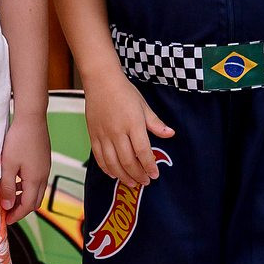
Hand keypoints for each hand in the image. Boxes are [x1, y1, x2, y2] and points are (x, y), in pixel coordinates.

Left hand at [0, 114, 50, 223]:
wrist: (31, 118)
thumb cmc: (18, 140)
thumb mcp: (8, 166)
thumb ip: (8, 187)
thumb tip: (8, 206)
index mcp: (35, 180)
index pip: (28, 206)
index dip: (17, 215)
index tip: (6, 220)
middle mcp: (43, 176)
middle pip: (35, 201)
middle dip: (22, 209)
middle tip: (8, 212)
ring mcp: (45, 168)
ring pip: (37, 191)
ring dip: (25, 198)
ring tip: (10, 198)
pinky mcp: (44, 161)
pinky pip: (38, 181)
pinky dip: (28, 187)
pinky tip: (17, 181)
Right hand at [85, 72, 172, 186]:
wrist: (101, 81)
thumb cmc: (124, 92)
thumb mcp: (144, 105)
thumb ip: (156, 123)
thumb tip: (170, 134)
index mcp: (133, 124)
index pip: (143, 151)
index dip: (149, 166)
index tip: (155, 175)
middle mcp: (117, 132)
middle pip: (128, 161)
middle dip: (138, 175)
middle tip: (145, 181)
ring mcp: (103, 135)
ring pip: (113, 163)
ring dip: (123, 176)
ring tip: (132, 182)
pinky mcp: (93, 135)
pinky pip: (99, 157)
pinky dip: (106, 168)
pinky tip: (113, 174)